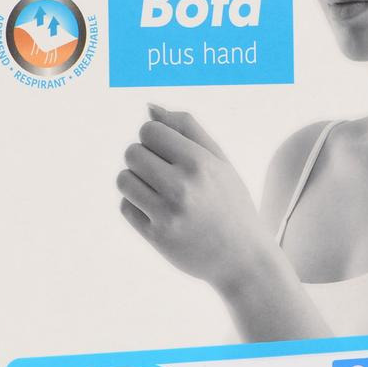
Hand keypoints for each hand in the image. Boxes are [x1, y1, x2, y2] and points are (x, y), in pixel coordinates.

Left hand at [117, 104, 276, 293]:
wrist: (243, 258)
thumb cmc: (231, 203)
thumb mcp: (219, 162)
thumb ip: (187, 129)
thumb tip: (149, 107)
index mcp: (200, 163)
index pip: (149, 131)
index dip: (153, 139)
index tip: (168, 153)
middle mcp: (182, 187)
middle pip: (132, 153)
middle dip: (142, 158)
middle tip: (161, 173)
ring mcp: (168, 214)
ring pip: (124, 179)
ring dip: (135, 181)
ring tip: (157, 191)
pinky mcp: (157, 237)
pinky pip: (126, 206)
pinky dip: (136, 206)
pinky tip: (158, 212)